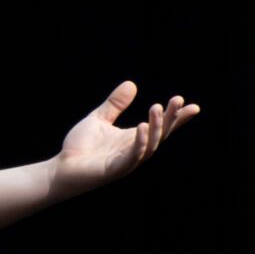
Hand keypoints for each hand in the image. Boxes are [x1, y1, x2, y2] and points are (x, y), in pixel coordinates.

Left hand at [50, 81, 198, 198]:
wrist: (61, 168)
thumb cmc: (80, 147)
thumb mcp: (98, 119)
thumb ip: (115, 104)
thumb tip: (132, 83)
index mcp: (134, 138)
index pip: (161, 127)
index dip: (177, 118)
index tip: (193, 106)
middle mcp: (135, 149)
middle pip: (161, 134)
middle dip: (171, 118)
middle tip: (178, 100)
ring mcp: (128, 161)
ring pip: (151, 144)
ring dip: (156, 126)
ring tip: (156, 108)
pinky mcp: (116, 169)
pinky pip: (133, 156)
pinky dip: (140, 142)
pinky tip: (142, 127)